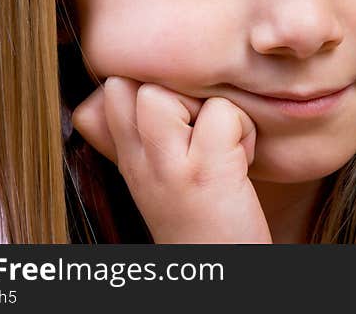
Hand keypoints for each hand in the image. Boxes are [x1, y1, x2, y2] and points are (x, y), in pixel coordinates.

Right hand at [71, 77, 271, 243]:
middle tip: (200, 130)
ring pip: (171, 91)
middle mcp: (139, 161)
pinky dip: (244, 128)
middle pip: (133, 82)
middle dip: (176, 91)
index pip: (112, 90)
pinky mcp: (207, 173)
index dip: (150, 86)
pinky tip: (241, 162)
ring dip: (211, 107)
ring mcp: (169, 166)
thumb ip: (148, 135)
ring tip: (221, 145)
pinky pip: (224, 113)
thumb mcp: (160, 176)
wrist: (219, 274)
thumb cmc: (204, 220)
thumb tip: (145, 86)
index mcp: (128, 159)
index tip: (180, 120)